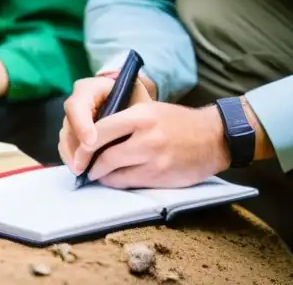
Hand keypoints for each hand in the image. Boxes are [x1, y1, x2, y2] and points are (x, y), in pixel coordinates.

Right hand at [58, 73, 154, 173]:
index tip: (90, 143)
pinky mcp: (74, 129)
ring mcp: (75, 115)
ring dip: (71, 155)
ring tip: (80, 172)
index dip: (81, 124)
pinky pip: (67, 143)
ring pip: (66, 135)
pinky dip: (72, 158)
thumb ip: (127, 113)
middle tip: (81, 165)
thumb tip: (121, 133)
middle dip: (74, 145)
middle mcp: (79, 100)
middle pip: (68, 122)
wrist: (136, 102)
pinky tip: (80, 171)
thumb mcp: (137, 101)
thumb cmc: (138, 101)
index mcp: (93, 87)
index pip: (78, 104)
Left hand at [68, 101, 230, 188]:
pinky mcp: (161, 176)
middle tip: (81, 165)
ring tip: (94, 173)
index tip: (78, 149)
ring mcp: (155, 159)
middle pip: (105, 154)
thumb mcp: (150, 109)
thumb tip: (92, 134)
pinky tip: (113, 179)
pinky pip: (129, 183)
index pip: (102, 129)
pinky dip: (116, 182)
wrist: (213, 138)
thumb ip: (124, 119)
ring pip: (115, 172)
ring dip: (100, 175)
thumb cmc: (177, 121)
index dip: (85, 142)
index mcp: (142, 115)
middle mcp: (148, 137)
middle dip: (88, 162)